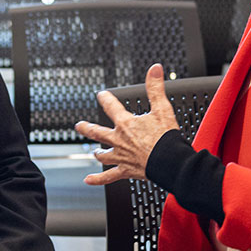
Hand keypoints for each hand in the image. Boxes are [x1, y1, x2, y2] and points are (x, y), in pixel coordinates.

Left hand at [74, 64, 179, 185]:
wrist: (170, 162)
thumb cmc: (166, 138)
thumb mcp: (162, 109)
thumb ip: (156, 88)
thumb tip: (155, 69)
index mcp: (126, 124)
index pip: (111, 107)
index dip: (105, 99)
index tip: (102, 95)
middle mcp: (119, 140)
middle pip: (98, 133)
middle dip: (87, 128)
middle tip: (79, 125)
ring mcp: (121, 157)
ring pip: (103, 155)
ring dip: (97, 153)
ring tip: (94, 153)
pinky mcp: (126, 170)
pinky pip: (108, 176)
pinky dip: (98, 180)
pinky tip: (88, 180)